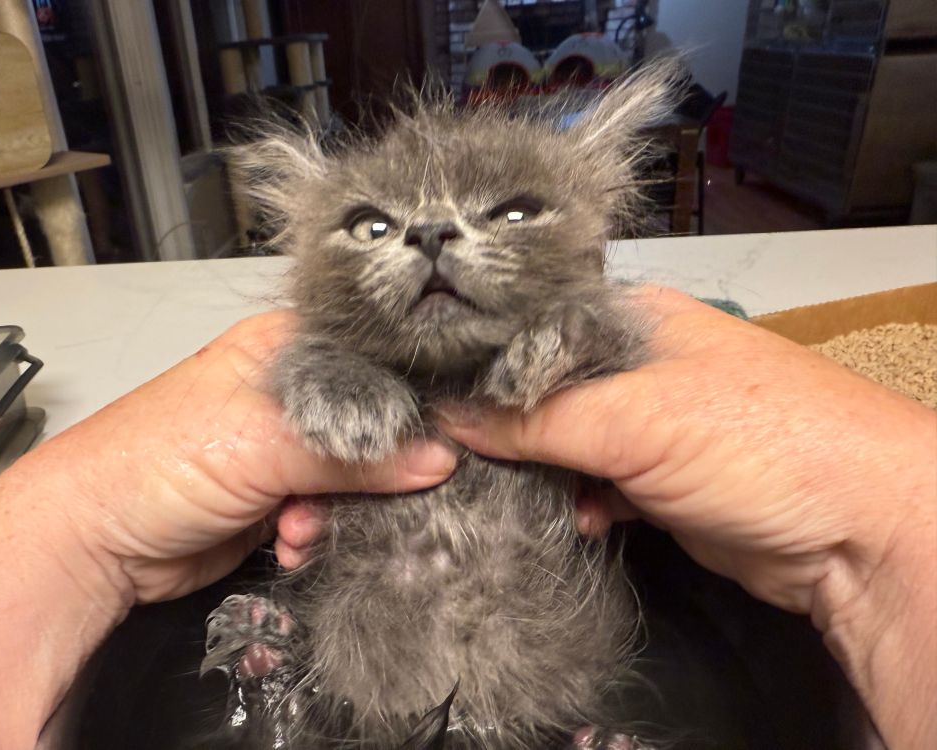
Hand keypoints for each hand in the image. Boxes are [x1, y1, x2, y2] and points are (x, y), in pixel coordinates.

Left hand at [0, 310, 455, 748]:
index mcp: (287, 347)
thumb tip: (440, 459)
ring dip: (341, 510)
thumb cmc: (156, 461)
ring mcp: (286, 448)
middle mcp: (292, 393)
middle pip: (375, 423)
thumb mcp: (262, 443)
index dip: (411, 396)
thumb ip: (356, 452)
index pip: (376, 360)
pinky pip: (333, 512)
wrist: (96, 545)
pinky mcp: (282, 497)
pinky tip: (292, 542)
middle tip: (362, 494)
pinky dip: (319, 533)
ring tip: (300, 525)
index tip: (443, 434)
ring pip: (358, 475)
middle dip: (374, 469)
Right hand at [435, 286, 935, 748]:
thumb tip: (452, 419)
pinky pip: (594, 486)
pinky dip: (579, 503)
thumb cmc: (767, 443)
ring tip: (509, 492)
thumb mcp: (637, 419)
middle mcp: (637, 364)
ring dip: (539, 473)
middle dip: (504, 426)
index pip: (530, 328)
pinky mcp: (660, 481)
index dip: (479, 359)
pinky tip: (576, 519)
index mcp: (633, 318)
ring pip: (564, 443)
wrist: (858, 533)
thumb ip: (538, 419)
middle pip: (542, 389)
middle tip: (455, 456)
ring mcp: (650, 424)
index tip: (428, 394)